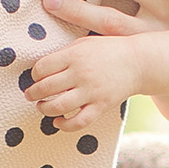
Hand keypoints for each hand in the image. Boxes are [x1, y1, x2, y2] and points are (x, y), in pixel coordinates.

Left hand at [25, 32, 144, 128]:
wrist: (138, 62)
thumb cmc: (108, 49)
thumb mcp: (84, 42)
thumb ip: (63, 53)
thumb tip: (41, 67)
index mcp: (75, 55)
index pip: (42, 67)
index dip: (34, 74)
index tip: (36, 76)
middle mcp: (81, 73)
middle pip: (46, 87)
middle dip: (33, 93)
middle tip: (30, 94)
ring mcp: (91, 91)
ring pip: (58, 106)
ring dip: (44, 108)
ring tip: (41, 106)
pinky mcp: (100, 106)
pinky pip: (78, 122)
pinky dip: (64, 125)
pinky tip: (57, 122)